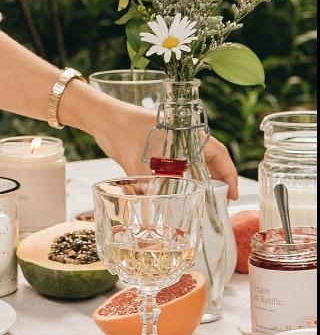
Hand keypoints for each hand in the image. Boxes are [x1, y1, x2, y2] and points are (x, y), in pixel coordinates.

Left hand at [88, 101, 239, 200]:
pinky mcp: (157, 148)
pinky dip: (183, 177)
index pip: (218, 153)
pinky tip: (181, 192)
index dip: (229, 174)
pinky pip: (177, 164)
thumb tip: (149, 217)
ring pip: (193, 163)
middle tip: (220, 203)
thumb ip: (144, 189)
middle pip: (208, 160)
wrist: (100, 116)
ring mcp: (170, 142)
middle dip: (217, 181)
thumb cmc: (120, 130)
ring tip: (204, 201)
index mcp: (184, 134)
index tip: (233, 194)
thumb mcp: (134, 161)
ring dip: (200, 180)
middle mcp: (181, 138)